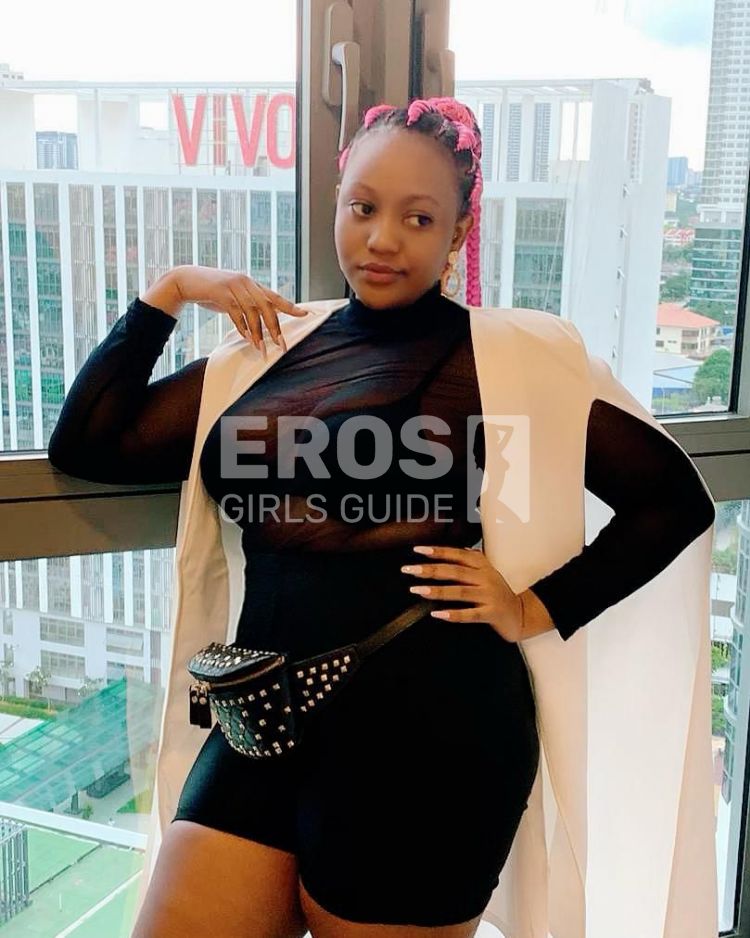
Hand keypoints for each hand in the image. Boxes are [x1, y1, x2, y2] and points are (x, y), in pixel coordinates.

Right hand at [175, 266, 308, 352]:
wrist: (187, 280)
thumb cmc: (213, 290)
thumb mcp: (234, 295)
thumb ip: (248, 304)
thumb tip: (264, 320)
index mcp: (252, 284)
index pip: (275, 296)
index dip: (290, 306)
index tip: (305, 314)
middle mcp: (246, 283)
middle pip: (267, 306)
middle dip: (275, 327)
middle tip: (281, 344)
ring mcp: (233, 286)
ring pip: (252, 311)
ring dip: (257, 332)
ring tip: (261, 347)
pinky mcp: (221, 293)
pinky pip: (235, 312)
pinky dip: (241, 326)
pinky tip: (245, 337)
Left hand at [400, 544, 534, 642]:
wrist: (520, 614)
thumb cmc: (498, 592)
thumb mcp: (486, 572)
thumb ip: (469, 561)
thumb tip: (449, 551)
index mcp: (482, 565)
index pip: (457, 555)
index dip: (437, 552)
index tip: (418, 550)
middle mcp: (486, 578)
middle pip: (454, 572)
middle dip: (430, 570)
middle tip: (410, 569)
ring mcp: (489, 596)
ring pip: (460, 592)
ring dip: (437, 591)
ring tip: (418, 590)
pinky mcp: (492, 614)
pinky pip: (470, 614)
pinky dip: (453, 614)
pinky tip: (438, 614)